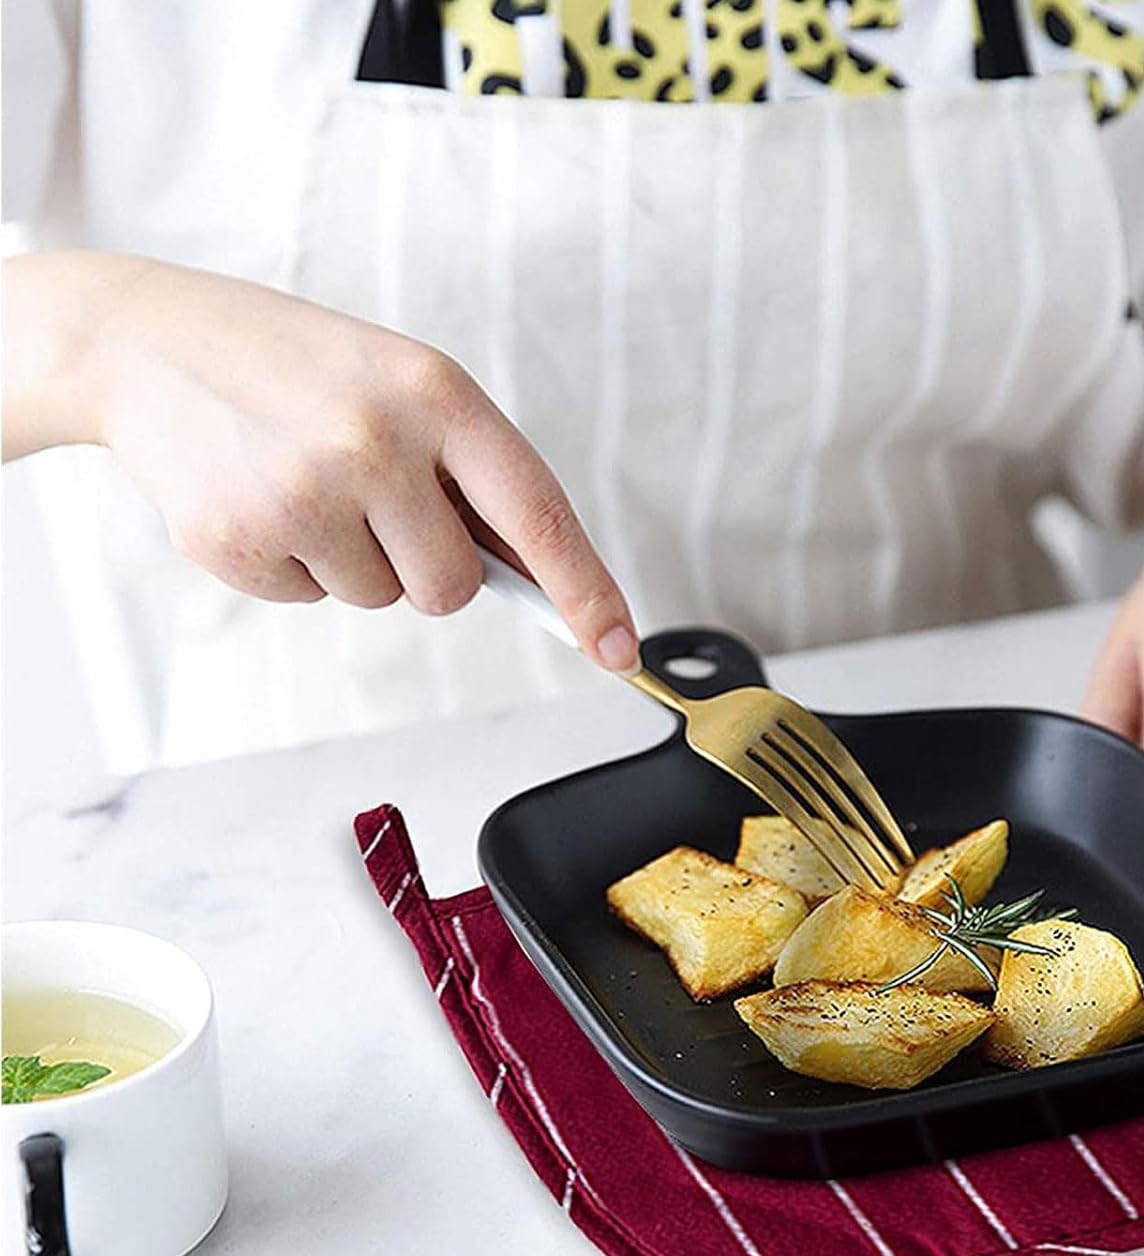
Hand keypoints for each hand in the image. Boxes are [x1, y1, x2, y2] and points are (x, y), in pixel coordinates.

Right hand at [4, 253, 638, 669]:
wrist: (145, 341)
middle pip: (452, 590)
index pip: (538, 516)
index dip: (586, 593)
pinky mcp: (237, 541)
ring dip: (356, 561)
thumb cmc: (301, 370)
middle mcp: (375, 442)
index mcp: (437, 392)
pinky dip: (295, 567)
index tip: (621, 651)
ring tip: (306, 481)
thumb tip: (539, 580)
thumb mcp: (402, 385)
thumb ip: (471, 476)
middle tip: (374, 499)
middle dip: (427, 568)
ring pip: (382, 599)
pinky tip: (262, 499)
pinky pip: (311, 601)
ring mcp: (302, 494)